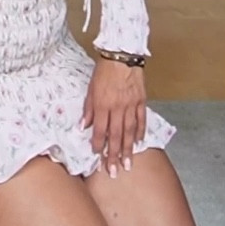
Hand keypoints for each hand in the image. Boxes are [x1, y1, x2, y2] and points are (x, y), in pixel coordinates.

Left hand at [82, 58, 146, 176]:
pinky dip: (140, 132)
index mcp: (102, 104)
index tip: (98, 156)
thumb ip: (88, 109)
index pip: (99, 130)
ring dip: (128, 149)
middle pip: (115, 135)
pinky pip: (141, 119)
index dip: (98, 144)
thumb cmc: (104, 71)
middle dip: (114, 155)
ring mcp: (131, 105)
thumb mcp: (90, 88)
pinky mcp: (141, 100)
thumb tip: (82, 126)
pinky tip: (139, 142)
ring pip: (129, 131)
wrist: (122, 55)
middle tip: (114, 171)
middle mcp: (117, 107)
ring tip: (128, 164)